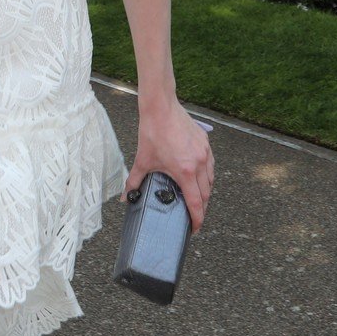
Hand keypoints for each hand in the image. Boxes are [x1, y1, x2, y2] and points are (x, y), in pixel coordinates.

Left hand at [119, 98, 214, 233]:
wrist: (161, 108)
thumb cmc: (152, 132)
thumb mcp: (142, 160)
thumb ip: (134, 181)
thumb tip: (125, 197)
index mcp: (184, 171)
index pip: (196, 202)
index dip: (197, 219)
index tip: (194, 228)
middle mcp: (198, 163)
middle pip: (206, 194)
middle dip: (202, 208)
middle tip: (194, 216)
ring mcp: (204, 153)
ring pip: (211, 179)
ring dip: (206, 192)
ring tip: (197, 198)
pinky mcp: (205, 143)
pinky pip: (210, 165)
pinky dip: (207, 175)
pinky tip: (199, 177)